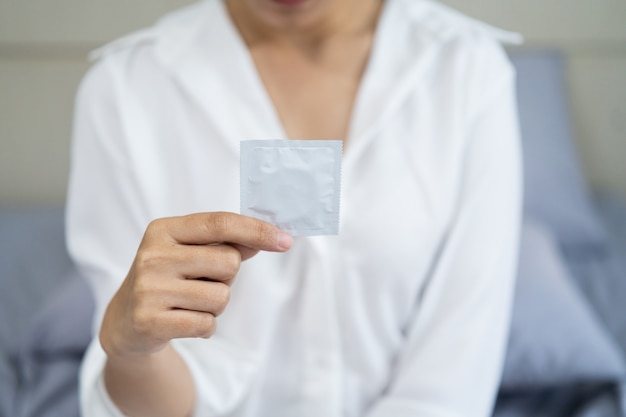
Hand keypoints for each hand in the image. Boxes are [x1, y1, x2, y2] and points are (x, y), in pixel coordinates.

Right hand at [99, 212, 292, 357]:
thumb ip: (226, 244)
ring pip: (221, 296)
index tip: (286, 240)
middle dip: (227, 277)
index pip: (220, 223)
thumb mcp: (190, 252)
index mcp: (164, 230)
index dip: (257, 230)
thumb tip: (267, 238)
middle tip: (202, 283)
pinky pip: (207, 323)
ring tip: (190, 303)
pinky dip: (206, 326)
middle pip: (228, 262)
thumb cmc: (169, 279)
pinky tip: (184, 321)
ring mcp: (149, 289)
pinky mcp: (150, 321)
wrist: (125, 321)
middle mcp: (153, 255)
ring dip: (216, 305)